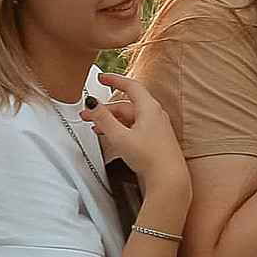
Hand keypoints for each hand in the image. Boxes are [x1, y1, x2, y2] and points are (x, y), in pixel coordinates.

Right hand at [80, 72, 188, 195]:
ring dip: (111, 121)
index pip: (130, 85)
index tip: (101, 77)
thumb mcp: (120, 136)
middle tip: (88, 114)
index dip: (114, 80)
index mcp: (149, 108)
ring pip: (129, 118)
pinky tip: (111, 136)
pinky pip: (134, 127)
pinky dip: (120, 129)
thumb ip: (104, 119)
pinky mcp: (155, 139)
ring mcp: (156, 127)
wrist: (169, 179)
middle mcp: (155, 115)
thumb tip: (92, 103)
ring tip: (96, 128)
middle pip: (126, 105)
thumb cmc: (151, 158)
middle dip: (105, 109)